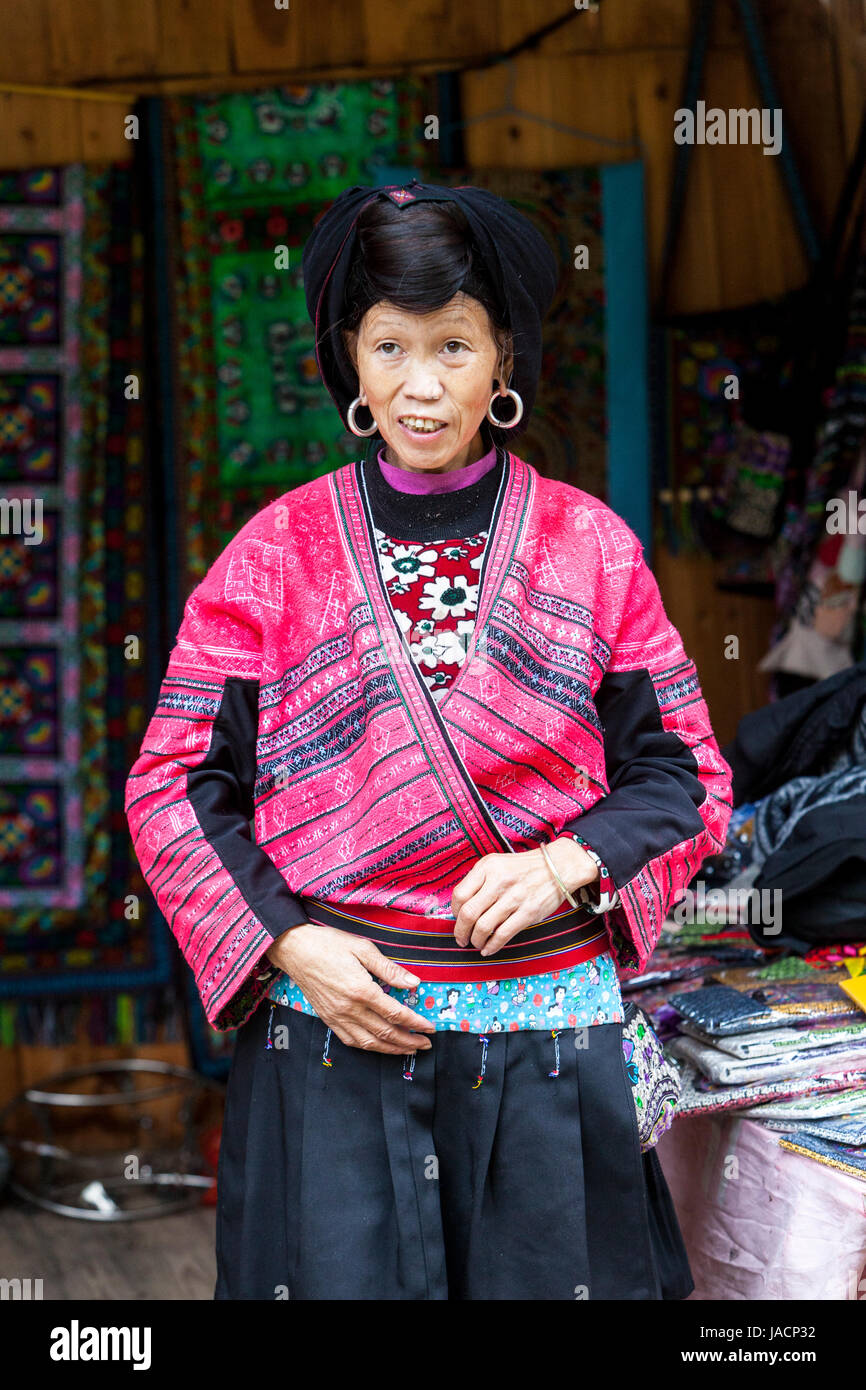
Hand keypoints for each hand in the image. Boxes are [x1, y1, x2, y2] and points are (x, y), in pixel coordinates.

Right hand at [266, 922, 435, 1054]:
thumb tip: (414, 983)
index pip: (396, 1014)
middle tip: (426, 1044)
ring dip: (392, 1049)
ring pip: (369, 1042)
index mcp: (361, 990)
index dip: (416, 1023)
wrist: (295, 950)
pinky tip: (379, 1046)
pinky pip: (350, 1041)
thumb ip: (389, 969)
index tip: (430, 1027)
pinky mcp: (328, 1019)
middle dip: (409, 1042)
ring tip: (408, 1050)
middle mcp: (349, 1009)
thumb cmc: (329, 944)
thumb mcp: (363, 948)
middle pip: (385, 1033)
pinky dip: (369, 1047)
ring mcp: (337, 1016)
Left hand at [450, 838, 598, 957]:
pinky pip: (503, 934)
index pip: (460, 894)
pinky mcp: (528, 913)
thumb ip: (479, 881)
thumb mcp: (497, 864)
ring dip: (475, 940)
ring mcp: (514, 898)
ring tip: (475, 943)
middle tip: (461, 938)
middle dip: (460, 931)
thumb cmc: (524, 868)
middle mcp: (499, 881)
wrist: (558, 867)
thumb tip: (461, 908)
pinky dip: (492, 945)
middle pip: (468, 913)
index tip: (457, 918)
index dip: (454, 911)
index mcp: (487, 867)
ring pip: (483, 927)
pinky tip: (488, 948)